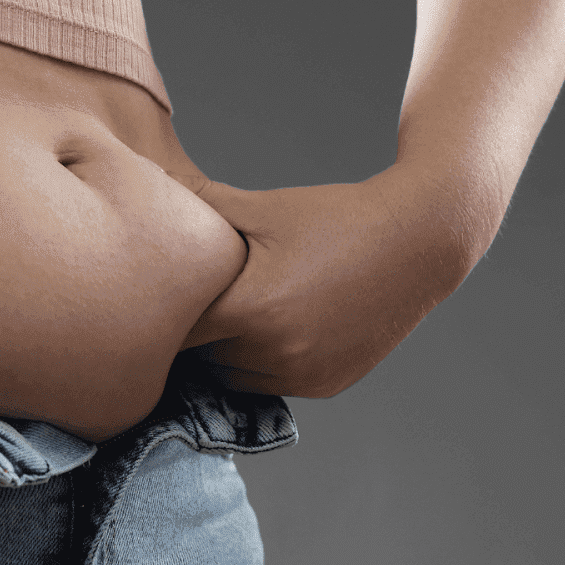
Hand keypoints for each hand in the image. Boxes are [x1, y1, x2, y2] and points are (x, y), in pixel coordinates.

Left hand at [163, 166, 486, 396]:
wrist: (420, 240)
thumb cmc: (337, 216)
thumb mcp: (265, 207)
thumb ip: (202, 201)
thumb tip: (147, 179)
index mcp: (254, 309)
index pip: (178, 327)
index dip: (160, 311)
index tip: (145, 298)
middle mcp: (278, 353)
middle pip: (201, 355)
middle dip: (192, 331)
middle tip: (184, 302)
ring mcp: (305, 374)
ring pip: (232, 375)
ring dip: (224, 352)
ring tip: (228, 313)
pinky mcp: (327, 384)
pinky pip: (270, 384)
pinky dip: (260, 362)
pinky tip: (268, 326)